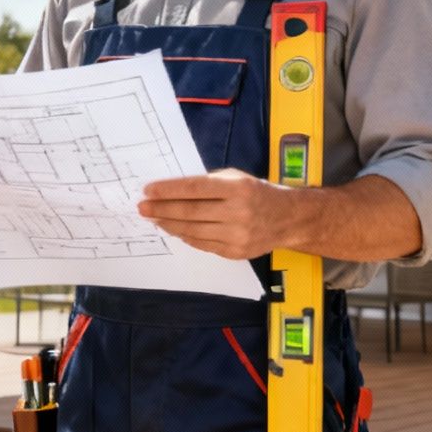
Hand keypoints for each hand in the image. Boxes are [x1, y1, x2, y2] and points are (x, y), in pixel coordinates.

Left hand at [138, 169, 295, 260]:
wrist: (288, 219)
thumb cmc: (256, 193)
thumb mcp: (236, 178)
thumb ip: (207, 184)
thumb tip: (170, 192)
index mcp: (238, 188)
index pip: (194, 188)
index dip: (168, 190)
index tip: (148, 191)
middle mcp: (238, 212)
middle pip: (190, 212)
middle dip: (161, 209)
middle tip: (143, 208)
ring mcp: (237, 235)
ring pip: (193, 231)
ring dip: (169, 225)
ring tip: (154, 218)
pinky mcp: (236, 252)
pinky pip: (202, 244)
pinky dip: (185, 236)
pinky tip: (173, 229)